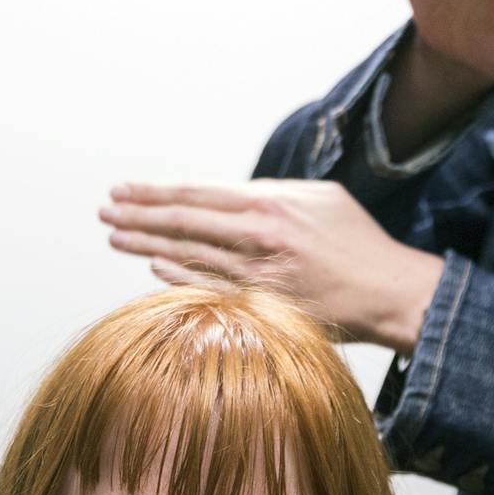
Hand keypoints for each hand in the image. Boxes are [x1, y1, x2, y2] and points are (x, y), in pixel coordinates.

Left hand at [99, 178, 444, 354]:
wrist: (388, 292)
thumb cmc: (358, 243)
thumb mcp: (320, 198)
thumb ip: (273, 193)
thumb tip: (235, 195)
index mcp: (269, 202)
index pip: (195, 193)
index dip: (153, 191)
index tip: (123, 190)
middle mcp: (258, 234)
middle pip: (182, 221)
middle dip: (137, 215)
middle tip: (105, 212)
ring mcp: (258, 272)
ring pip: (188, 254)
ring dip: (146, 245)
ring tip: (115, 237)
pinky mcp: (262, 305)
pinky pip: (210, 287)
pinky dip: (179, 276)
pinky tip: (154, 266)